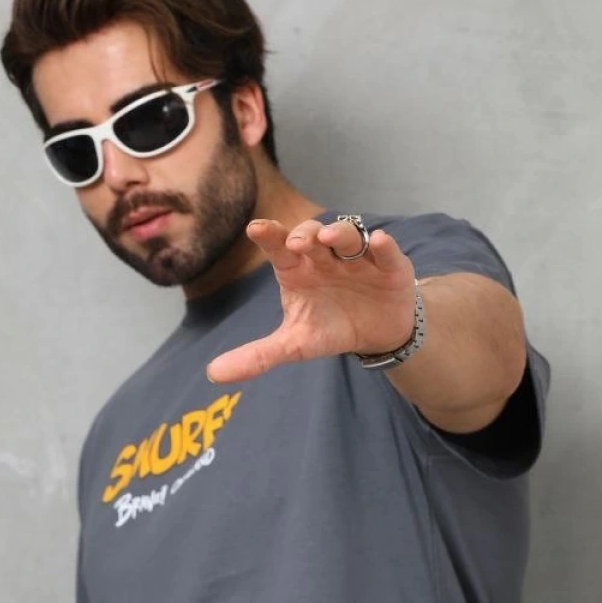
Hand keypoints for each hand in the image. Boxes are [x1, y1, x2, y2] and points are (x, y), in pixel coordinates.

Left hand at [206, 218, 415, 383]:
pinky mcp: (389, 265)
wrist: (377, 334)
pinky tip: (377, 241)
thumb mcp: (295, 344)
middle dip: (305, 235)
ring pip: (347, 236)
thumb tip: (213, 373)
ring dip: (339, 233)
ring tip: (330, 238)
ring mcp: (357, 257)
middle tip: (298, 244)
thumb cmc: (331, 327)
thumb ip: (257, 355)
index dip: (269, 235)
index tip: (255, 229)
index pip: (279, 248)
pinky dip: (382, 246)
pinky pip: (385, 251)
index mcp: (298, 269)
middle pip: (312, 235)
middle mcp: (325, 256)